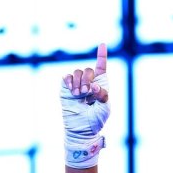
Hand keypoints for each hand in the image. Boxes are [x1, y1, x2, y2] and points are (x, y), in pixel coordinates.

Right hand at [60, 43, 110, 168]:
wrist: (82, 128)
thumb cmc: (96, 119)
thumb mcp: (105, 107)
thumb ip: (103, 95)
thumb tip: (93, 86)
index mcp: (101, 84)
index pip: (101, 66)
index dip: (101, 54)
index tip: (102, 44)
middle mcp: (89, 81)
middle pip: (88, 69)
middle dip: (88, 79)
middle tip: (87, 93)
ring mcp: (77, 84)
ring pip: (77, 72)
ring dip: (79, 83)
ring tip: (79, 95)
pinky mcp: (66, 87)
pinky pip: (67, 77)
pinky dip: (70, 82)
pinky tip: (72, 91)